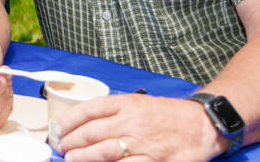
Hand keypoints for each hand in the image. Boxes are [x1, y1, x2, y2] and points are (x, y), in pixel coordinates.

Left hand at [55, 94, 225, 161]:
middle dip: (72, 141)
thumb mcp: (139, 102)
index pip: (90, 109)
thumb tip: (83, 122)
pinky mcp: (155, 161)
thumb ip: (114, 110)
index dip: (69, 119)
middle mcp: (132, 122)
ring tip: (72, 159)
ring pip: (105, 152)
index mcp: (127, 104)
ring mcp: (143, 143)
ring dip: (84, 157)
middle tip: (62, 147)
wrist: (201, 124)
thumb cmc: (166, 114)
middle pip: (92, 132)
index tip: (58, 128)